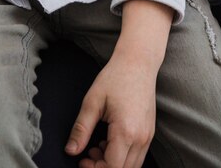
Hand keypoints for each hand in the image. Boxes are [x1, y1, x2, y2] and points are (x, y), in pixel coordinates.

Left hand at [68, 53, 158, 167]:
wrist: (138, 62)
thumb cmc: (115, 78)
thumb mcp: (92, 102)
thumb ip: (81, 129)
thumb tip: (70, 150)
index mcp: (126, 131)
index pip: (112, 167)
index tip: (82, 159)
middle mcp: (141, 138)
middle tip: (87, 155)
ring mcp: (148, 136)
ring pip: (132, 166)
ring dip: (113, 163)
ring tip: (97, 146)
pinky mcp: (149, 133)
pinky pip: (137, 156)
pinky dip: (122, 156)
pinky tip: (109, 141)